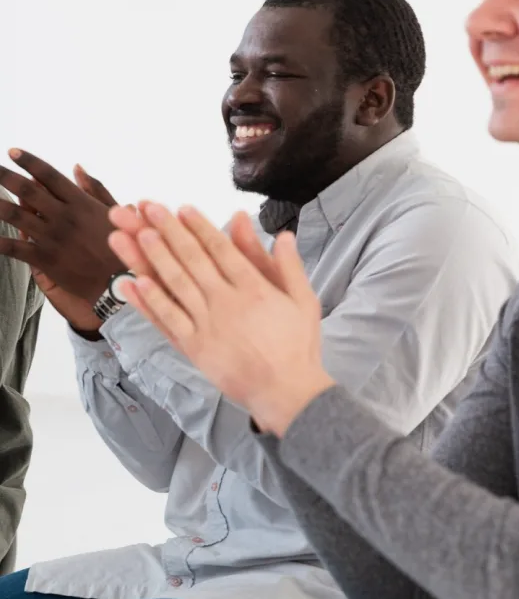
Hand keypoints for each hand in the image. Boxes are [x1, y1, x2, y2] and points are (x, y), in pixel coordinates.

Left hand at [0, 150, 125, 304]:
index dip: (28, 161)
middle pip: (27, 190)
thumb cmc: (120, 244)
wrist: (120, 281)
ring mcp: (52, 237)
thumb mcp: (113, 212)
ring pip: (15, 215)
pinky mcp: (45, 259)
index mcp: (80, 203)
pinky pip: (14, 248)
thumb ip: (95, 188)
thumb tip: (77, 167)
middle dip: (4, 176)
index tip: (12, 152)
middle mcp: (63, 216)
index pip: (48, 175)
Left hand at [108, 205, 334, 434]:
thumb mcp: (305, 301)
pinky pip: (169, 320)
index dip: (199, 226)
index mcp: (254, 287)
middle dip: (169, 232)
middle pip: (193, 260)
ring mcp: (208, 324)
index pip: (221, 249)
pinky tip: (135, 282)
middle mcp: (227, 301)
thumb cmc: (298, 347)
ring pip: (176, 285)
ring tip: (135, 235)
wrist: (286, 391)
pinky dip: (151, 301)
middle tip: (148, 209)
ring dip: (154, 258)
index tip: (181, 208)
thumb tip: (284, 235)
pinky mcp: (196, 348)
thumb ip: (291, 266)